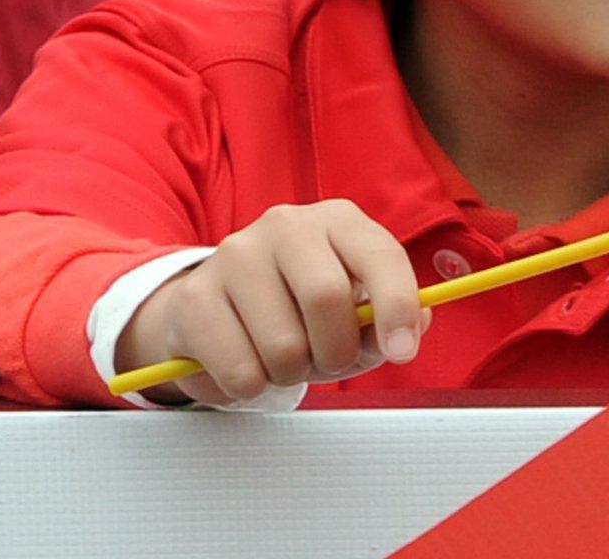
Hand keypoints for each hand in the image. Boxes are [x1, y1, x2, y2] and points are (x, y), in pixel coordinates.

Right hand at [116, 199, 426, 405]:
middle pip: (326, 298)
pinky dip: (253, 386)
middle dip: (336, 352)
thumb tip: (412, 327)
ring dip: (291, 374)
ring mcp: (236, 254)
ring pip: (284, 346)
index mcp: (337, 221)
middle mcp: (286, 225)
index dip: (396, 306)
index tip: (402, 352)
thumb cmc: (297, 310)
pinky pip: (241, 370)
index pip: (379, 255)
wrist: (215, 309)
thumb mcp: (352, 312)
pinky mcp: (195, 297)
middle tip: (327, 363)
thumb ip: (386, 321)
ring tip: (283, 359)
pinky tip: (248, 365)